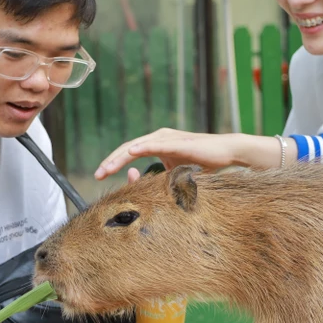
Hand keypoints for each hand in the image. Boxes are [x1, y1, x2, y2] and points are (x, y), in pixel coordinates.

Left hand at [95, 129, 246, 179]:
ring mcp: (167, 138)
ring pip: (137, 146)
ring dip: (120, 157)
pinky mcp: (177, 142)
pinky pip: (156, 144)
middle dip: (110, 162)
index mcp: (156, 143)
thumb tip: (143, 185)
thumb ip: (159, 177)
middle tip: (97, 175)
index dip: (113, 163)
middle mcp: (158, 137)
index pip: (128, 152)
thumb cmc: (201, 163)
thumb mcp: (174, 172)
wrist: (225, 152)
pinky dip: (142, 147)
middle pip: (127, 148)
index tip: (101, 176)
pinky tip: (131, 153)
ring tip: (107, 168)